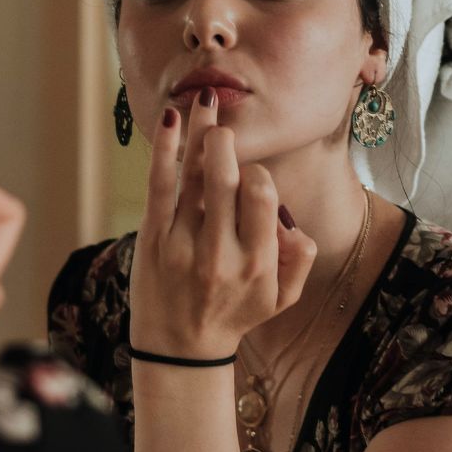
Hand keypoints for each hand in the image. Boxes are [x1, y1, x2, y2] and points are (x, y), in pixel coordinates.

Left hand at [128, 90, 316, 358]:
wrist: (179, 350)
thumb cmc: (235, 314)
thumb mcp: (282, 298)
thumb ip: (300, 257)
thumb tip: (292, 217)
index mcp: (257, 265)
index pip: (262, 197)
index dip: (258, 175)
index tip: (251, 176)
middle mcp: (220, 255)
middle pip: (227, 181)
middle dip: (225, 144)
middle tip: (224, 124)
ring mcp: (181, 247)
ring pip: (192, 177)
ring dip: (198, 133)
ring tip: (205, 101)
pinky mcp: (151, 240)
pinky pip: (160, 187)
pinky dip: (165, 151)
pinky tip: (172, 121)